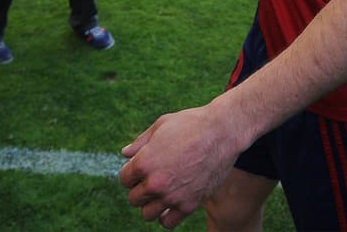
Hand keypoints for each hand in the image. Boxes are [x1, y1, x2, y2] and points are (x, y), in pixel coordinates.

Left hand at [119, 105, 240, 228]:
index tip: (143, 166)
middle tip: (154, 177)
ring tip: (162, 191)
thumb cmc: (190, 124)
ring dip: (151, 204)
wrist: (222, 132)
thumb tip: (125, 153)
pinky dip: (166, 216)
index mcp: (144, 162)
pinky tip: (171, 202)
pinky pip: (168, 222)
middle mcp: (155, 183)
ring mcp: (172, 196)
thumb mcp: (161, 125)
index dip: (132, 172)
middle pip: (133, 198)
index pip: (124, 179)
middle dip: (140, 188)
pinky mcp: (189, 205)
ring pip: (147, 214)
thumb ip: (140, 142)